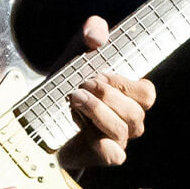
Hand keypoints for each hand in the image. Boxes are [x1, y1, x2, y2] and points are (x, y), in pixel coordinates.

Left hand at [58, 15, 156, 172]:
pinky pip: (112, 153)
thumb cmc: (69, 84)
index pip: (146, 93)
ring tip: (75, 98)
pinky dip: (95, 136)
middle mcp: (129, 119)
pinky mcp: (106, 155)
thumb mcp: (77, 53)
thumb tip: (97, 33)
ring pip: (122, 129)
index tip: (100, 74)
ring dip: (97, 111)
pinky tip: (77, 122)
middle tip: (82, 85)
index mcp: (130, 96)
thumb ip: (90, 34)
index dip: (124, 83)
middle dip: (107, 96)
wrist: (42, 115)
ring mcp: (119, 139)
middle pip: (135, 112)